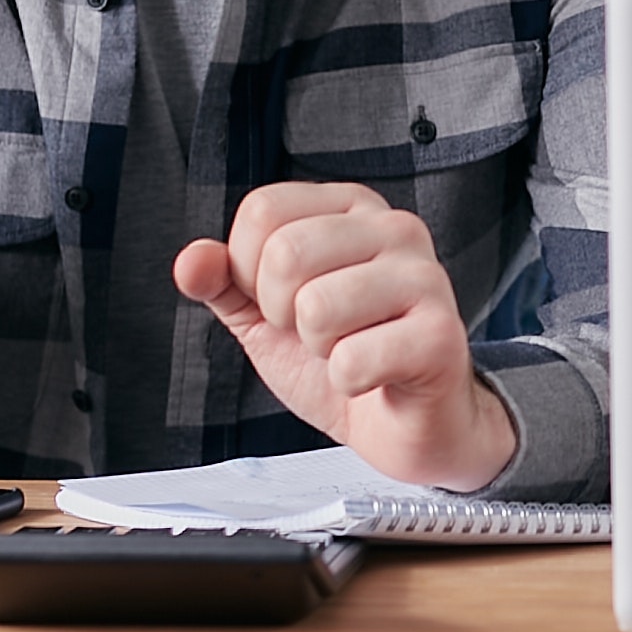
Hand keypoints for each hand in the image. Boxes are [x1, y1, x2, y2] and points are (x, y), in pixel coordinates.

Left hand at [173, 182, 515, 490]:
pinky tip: (376, 377)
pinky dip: (348, 384)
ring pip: (316, 307)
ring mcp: (425, 277)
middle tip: (319, 334)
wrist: (407, 424)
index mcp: (351, 208)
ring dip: (319, 351)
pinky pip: (351, 361)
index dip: (250, 270)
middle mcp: (395, 227)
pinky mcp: (441, 335)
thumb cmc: (343, 357)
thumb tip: (190, 261)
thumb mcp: (266, 316)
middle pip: (286, 253)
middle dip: (281, 314)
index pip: (263, 209)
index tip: (286, 302)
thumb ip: (224, 282)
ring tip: (350, 350)